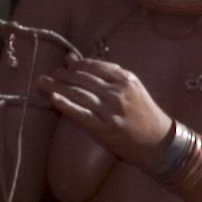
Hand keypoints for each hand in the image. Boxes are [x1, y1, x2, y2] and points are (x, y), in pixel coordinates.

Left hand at [38, 54, 172, 165]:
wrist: (159, 142)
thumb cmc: (144, 113)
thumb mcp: (131, 87)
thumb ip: (106, 73)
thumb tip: (75, 58)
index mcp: (126, 79)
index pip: (93, 66)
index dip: (75, 65)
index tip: (63, 65)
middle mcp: (118, 92)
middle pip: (83, 79)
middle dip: (62, 75)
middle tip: (48, 74)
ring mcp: (110, 111)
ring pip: (79, 94)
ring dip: (57, 86)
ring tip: (42, 82)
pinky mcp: (104, 129)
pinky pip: (80, 114)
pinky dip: (65, 105)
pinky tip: (53, 98)